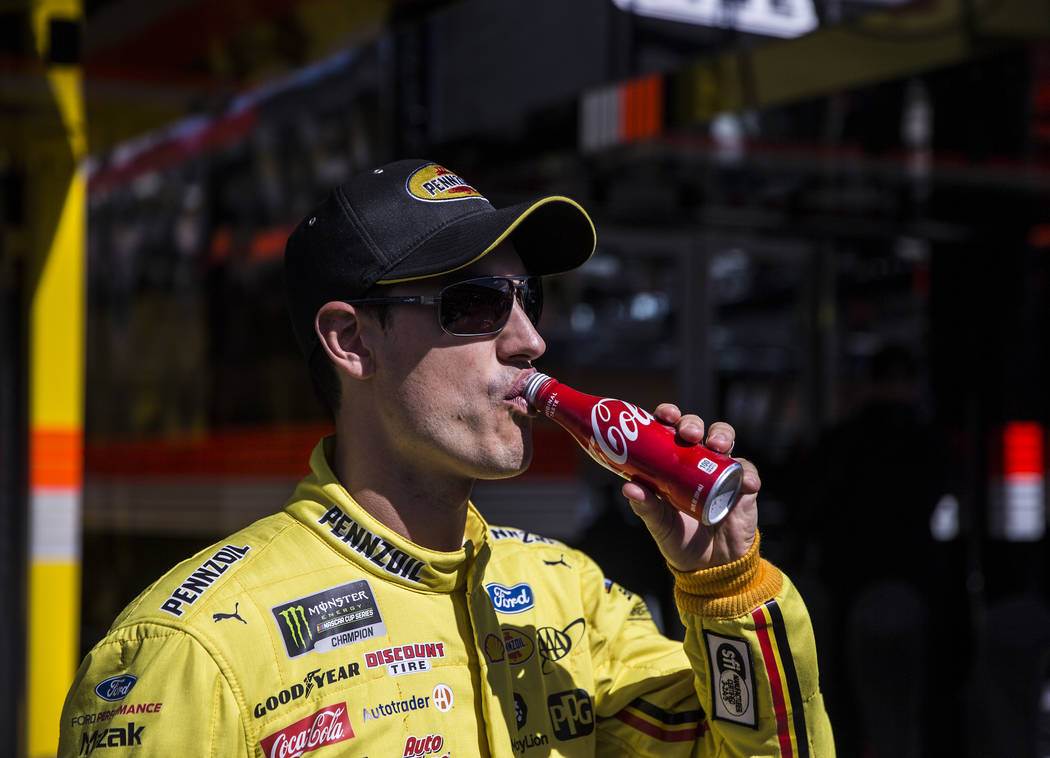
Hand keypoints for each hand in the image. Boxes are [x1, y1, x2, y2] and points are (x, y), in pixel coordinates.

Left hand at [622, 404, 758, 572]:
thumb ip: (646, 507)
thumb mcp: (660, 524)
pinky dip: (748, 474)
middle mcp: (696, 460)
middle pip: (696, 427)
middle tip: (689, 432)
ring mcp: (721, 470)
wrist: (711, 567)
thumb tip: (629, 487)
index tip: (665, 415)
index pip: (668, 429)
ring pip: (724, 438)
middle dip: (692, 423)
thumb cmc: (679, 539)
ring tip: (717, 445)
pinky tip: (746, 483)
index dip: (667, 415)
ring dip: (721, 435)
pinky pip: (748, 471)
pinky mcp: (743, 486)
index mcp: (671, 462)